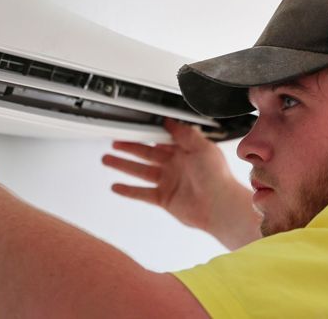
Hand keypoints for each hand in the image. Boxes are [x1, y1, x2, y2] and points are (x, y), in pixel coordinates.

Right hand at [102, 119, 260, 248]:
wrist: (219, 205)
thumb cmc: (217, 177)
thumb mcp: (202, 146)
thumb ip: (184, 133)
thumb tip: (170, 122)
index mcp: (185, 151)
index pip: (160, 139)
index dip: (146, 133)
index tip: (133, 127)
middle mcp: (175, 166)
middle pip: (146, 153)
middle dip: (129, 147)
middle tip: (114, 141)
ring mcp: (168, 182)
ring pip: (140, 171)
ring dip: (123, 165)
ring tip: (107, 159)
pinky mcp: (164, 198)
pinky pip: (142, 193)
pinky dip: (128, 190)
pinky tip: (116, 186)